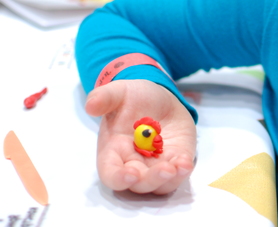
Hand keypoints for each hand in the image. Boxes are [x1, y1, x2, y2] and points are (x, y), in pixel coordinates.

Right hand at [85, 79, 195, 194]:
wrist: (159, 97)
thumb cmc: (134, 98)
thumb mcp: (119, 92)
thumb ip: (105, 97)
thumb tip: (91, 106)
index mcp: (114, 151)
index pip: (110, 173)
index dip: (118, 178)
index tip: (130, 174)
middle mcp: (133, 163)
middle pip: (138, 183)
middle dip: (150, 179)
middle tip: (164, 169)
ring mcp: (155, 165)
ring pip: (159, 185)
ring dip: (168, 179)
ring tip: (177, 167)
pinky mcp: (175, 160)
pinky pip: (178, 175)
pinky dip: (183, 172)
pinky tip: (186, 163)